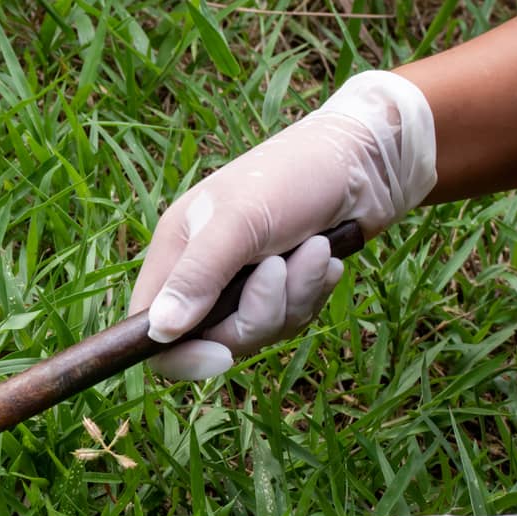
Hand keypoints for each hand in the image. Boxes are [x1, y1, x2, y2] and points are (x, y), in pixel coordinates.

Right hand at [130, 71, 437, 379]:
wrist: (366, 159)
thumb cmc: (293, 176)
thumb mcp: (240, 221)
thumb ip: (198, 274)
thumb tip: (159, 329)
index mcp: (175, 254)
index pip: (149, 328)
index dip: (179, 353)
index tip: (222, 356)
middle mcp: (202, 274)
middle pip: (211, 339)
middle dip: (258, 313)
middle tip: (281, 269)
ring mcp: (241, 284)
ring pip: (257, 332)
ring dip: (295, 296)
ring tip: (315, 250)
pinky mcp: (279, 289)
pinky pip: (288, 320)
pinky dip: (312, 292)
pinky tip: (325, 257)